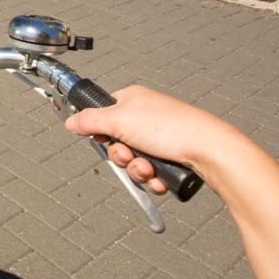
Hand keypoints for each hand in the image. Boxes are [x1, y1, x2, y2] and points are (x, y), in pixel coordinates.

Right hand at [64, 85, 236, 193]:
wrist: (208, 150)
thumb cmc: (170, 127)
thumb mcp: (119, 120)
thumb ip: (90, 121)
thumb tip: (70, 121)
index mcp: (133, 100)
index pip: (104, 113)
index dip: (101, 130)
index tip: (104, 138)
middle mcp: (146, 117)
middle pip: (117, 142)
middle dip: (122, 156)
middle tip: (130, 155)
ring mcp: (160, 137)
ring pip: (134, 160)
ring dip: (137, 170)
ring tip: (149, 168)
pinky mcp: (172, 156)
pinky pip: (151, 172)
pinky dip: (153, 178)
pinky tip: (160, 177)